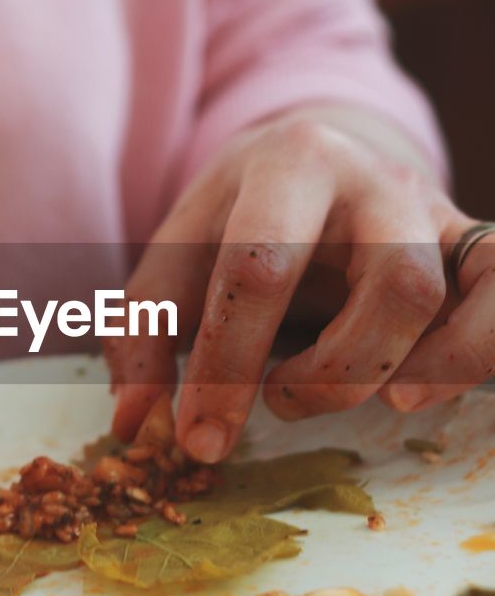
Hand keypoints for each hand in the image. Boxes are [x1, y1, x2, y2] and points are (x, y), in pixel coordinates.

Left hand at [106, 106, 492, 460]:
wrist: (311, 159)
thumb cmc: (235, 220)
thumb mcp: (174, 258)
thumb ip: (145, 335)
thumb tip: (135, 425)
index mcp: (289, 164)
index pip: (264, 265)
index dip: (227, 364)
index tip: (199, 437)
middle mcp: (377, 180)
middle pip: (392, 281)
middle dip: (332, 372)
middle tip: (278, 399)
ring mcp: (434, 212)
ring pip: (450, 298)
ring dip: (399, 371)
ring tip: (346, 394)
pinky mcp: (472, 247)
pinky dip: (475, 353)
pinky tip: (415, 390)